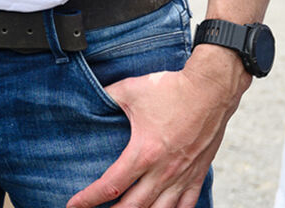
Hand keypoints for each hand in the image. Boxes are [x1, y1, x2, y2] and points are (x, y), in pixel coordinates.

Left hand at [67, 50, 245, 207]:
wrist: (210, 90)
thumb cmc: (171, 89)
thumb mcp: (129, 90)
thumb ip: (106, 97)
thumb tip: (87, 97)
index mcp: (144, 153)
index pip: (111, 185)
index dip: (89, 198)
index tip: (73, 205)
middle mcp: (164, 171)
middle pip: (134, 206)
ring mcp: (183, 175)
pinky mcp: (199, 173)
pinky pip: (187, 204)